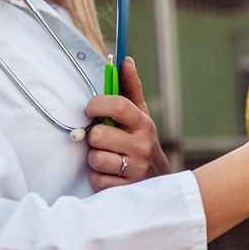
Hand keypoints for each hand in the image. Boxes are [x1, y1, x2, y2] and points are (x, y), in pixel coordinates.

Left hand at [85, 57, 169, 189]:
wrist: (158, 182)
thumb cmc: (140, 141)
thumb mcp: (139, 116)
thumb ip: (130, 88)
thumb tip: (125, 60)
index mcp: (143, 124)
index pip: (118, 105)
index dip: (97, 104)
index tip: (90, 109)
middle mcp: (142, 146)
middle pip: (99, 135)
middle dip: (94, 137)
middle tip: (101, 139)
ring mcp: (136, 169)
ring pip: (96, 159)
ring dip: (95, 159)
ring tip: (107, 157)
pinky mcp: (126, 189)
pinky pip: (97, 179)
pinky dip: (99, 177)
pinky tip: (110, 174)